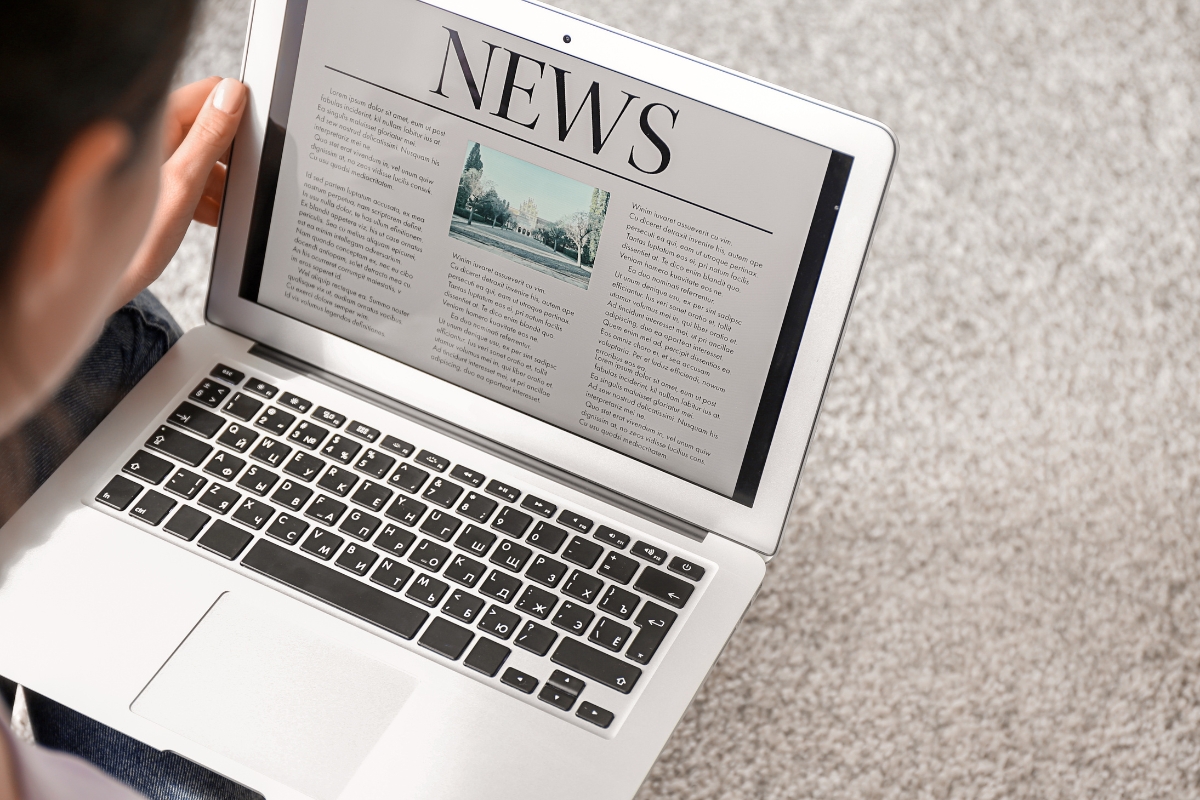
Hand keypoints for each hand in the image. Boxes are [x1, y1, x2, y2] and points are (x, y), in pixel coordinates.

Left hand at [114, 76, 246, 308]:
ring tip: (228, 204)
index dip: (239, 111)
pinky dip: (208, 194)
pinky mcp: (156, 184)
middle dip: (233, 151)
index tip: (259, 136)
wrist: (100, 283)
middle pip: (210, 125)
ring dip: (222, 178)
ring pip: (205, 156)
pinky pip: (193, 178)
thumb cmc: (131, 240)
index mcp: (155, 124)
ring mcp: (155, 161)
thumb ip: (209, 137)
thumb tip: (233, 96)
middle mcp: (153, 136)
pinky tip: (214, 215)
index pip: (210, 92)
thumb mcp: (183, 184)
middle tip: (246, 179)